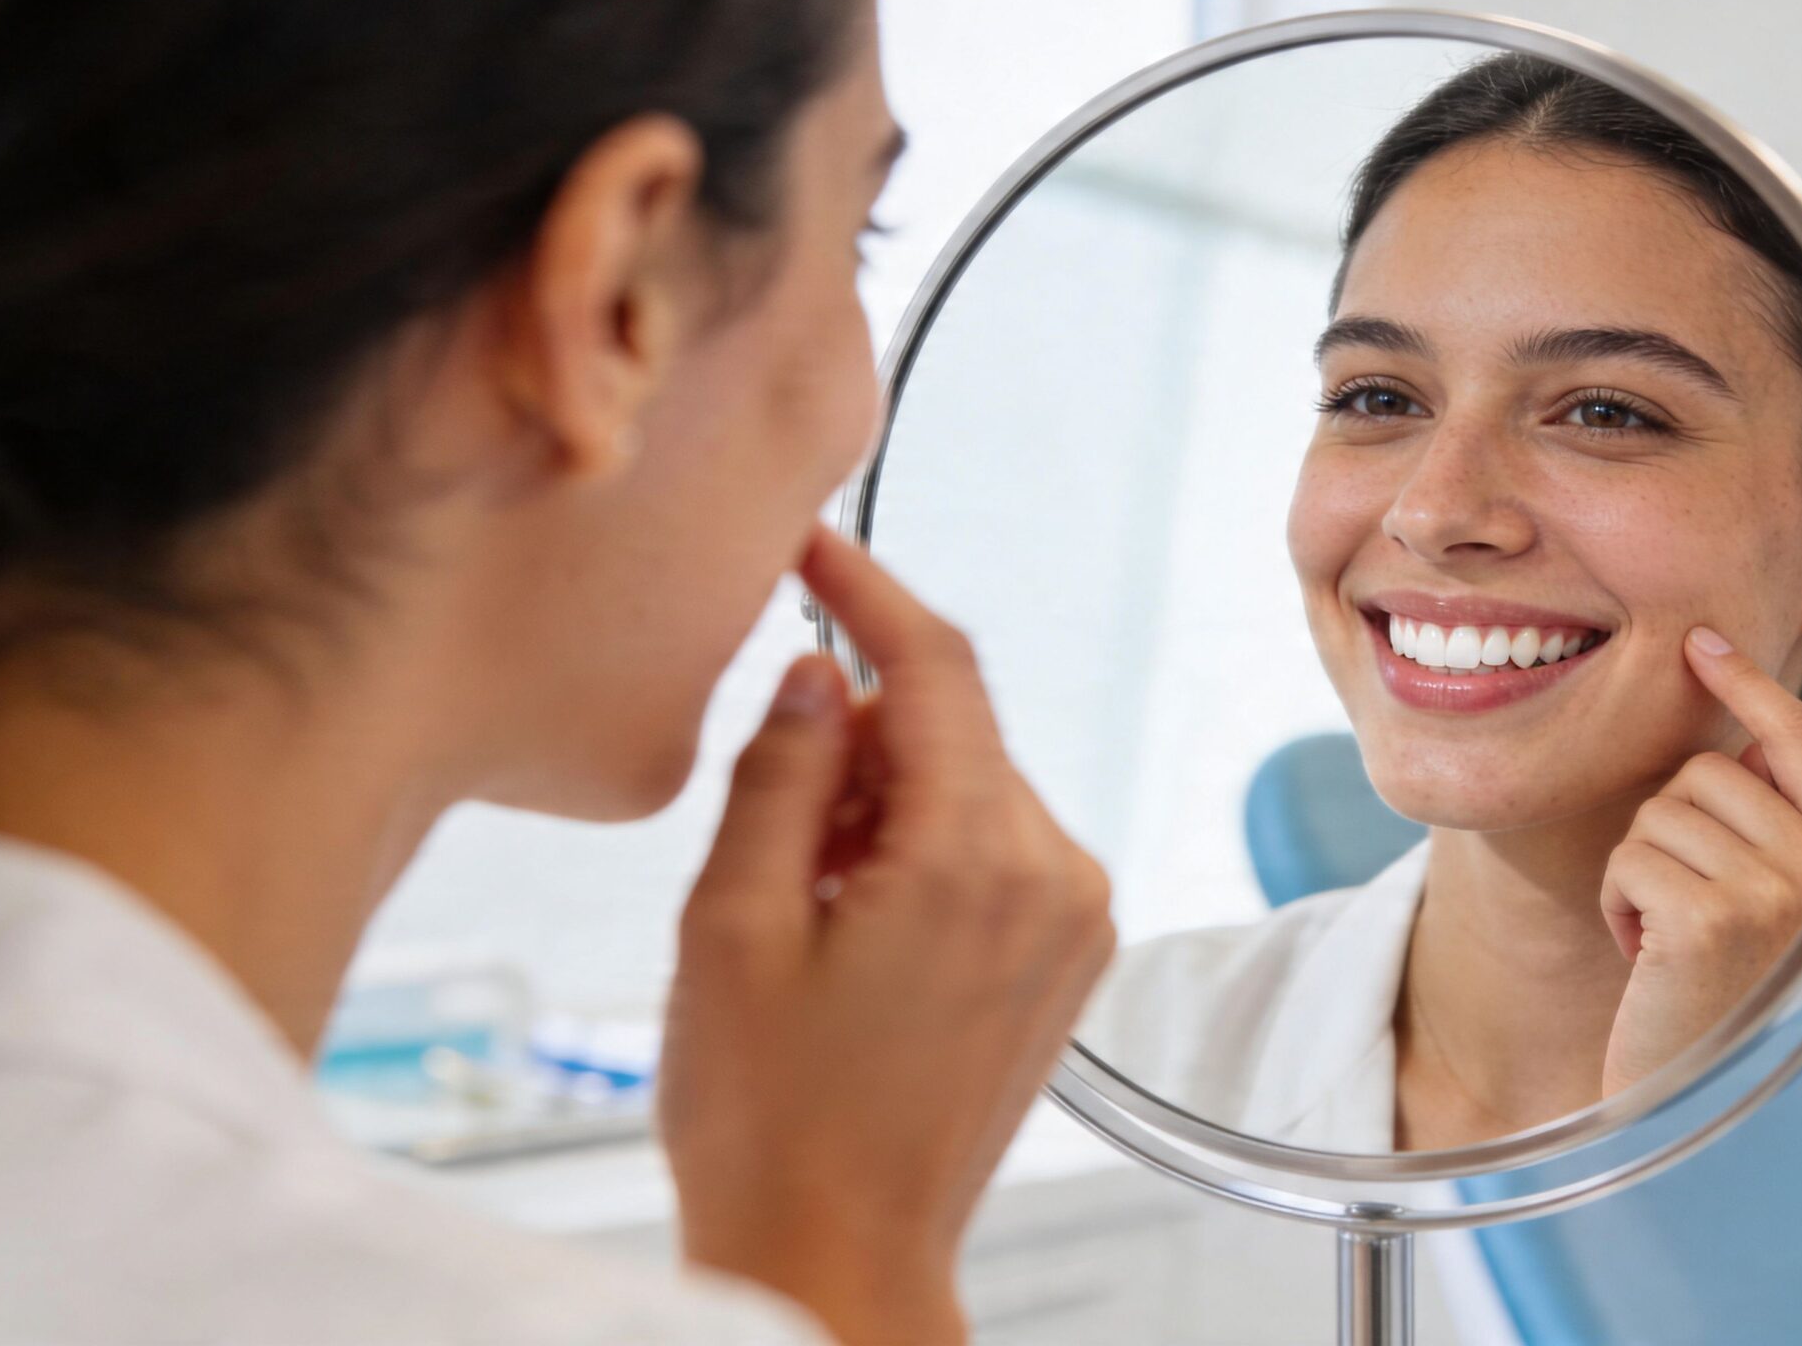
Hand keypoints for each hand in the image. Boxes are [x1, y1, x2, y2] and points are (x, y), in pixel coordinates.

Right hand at [659, 526, 1114, 1345]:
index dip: (867, 588)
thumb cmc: (770, 1123)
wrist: (837, 1257)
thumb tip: (819, 674)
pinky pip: (993, 846)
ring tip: (806, 906)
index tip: (812, 544)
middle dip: (854, 736)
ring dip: (884, 800)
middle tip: (766, 820)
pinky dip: (921, 848)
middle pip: (953, 725)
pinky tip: (855, 927)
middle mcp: (1052, 877)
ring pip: (969, 784)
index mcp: (973, 861)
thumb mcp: (729, 927)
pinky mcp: (1067, 956)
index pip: (935, 665)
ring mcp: (1072, 920)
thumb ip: (780, 774)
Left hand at [1599, 626, 1801, 1097]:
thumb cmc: (1718, 993)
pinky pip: (1630, 858)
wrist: (1692, 1096)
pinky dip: (1618, 903)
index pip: (1800, 739)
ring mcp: (1777, 891)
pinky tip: (1646, 957)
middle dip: (1669, 830)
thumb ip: (1765, 824)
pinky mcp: (1714, 918)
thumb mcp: (1763, 901)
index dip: (1749, 683)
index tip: (1701, 642)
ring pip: (1659, 812)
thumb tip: (1737, 738)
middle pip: (1706, 772)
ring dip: (1641, 872)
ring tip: (1670, 939)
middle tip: (1684, 908)